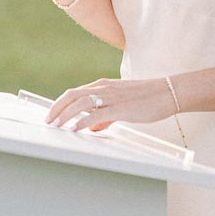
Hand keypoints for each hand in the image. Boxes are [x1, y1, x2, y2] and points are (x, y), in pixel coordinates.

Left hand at [45, 77, 174, 131]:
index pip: (75, 93)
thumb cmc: (147, 99)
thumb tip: (91, 128)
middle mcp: (104, 88)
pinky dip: (83, 122)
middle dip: (57, 108)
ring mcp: (112, 97)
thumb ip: (105, 116)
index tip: (52, 114)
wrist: (167, 93)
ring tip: (56, 126)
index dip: (61, 104)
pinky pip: (96, 114)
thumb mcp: (122, 105)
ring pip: (81, 103)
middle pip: (72, 95)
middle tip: (47, 121)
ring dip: (65, 114)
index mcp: (103, 86)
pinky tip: (76, 129)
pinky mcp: (120, 107)